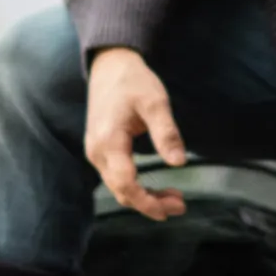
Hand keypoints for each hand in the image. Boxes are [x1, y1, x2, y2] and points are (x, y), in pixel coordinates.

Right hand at [82, 46, 190, 219]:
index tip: (169, 210)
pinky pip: (116, 177)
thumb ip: (166, 132)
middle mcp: (97, 151)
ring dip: (144, 197)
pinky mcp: (99, 150)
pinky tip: (154, 187)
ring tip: (174, 199)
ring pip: (118, 187)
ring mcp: (95, 152)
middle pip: (121, 191)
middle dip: (150, 204)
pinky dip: (135, 187)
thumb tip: (179, 163)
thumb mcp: (155, 102)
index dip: (146, 202)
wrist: (109, 66)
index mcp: (109, 140)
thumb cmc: (133, 81)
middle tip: (180, 206)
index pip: (125, 183)